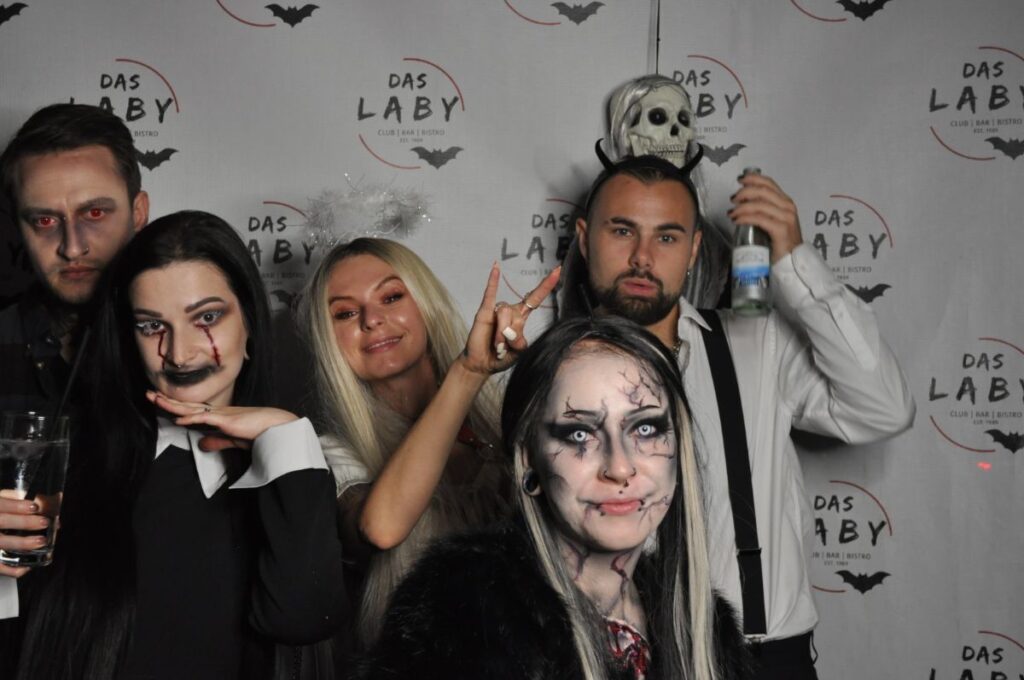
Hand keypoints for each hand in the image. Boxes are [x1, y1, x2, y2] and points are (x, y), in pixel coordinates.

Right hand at [0, 494, 47, 577]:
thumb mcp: (2, 500)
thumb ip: (18, 499)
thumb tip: (47, 503)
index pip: (1, 504)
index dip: (16, 506)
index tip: (35, 507)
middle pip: (2, 521)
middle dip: (24, 522)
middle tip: (44, 522)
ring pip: (1, 543)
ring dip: (22, 543)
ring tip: (42, 541)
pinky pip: (0, 566)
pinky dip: (13, 569)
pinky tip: (27, 566)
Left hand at [146, 391, 297, 451]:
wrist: (278, 428)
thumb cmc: (260, 432)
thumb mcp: (233, 440)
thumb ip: (217, 441)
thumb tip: (201, 444)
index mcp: (220, 415)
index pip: (193, 409)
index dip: (176, 405)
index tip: (161, 402)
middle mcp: (218, 411)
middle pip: (187, 404)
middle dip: (167, 400)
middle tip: (149, 393)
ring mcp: (222, 414)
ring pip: (191, 408)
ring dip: (172, 405)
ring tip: (155, 399)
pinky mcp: (227, 420)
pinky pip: (205, 418)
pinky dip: (190, 418)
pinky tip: (178, 419)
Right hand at [461, 263, 560, 374]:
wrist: (482, 364)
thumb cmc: (501, 357)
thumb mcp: (518, 353)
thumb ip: (520, 342)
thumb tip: (511, 332)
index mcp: (521, 318)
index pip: (535, 298)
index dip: (546, 285)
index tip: (558, 270)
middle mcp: (510, 311)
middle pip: (518, 315)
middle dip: (512, 335)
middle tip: (505, 348)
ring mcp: (496, 310)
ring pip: (504, 313)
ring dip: (501, 334)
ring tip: (497, 346)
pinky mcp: (483, 312)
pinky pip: (490, 294)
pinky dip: (493, 281)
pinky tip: (496, 267)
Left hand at [728, 173, 802, 262]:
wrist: (792, 261)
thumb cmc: (779, 242)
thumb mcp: (772, 220)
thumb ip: (762, 210)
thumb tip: (742, 202)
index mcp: (785, 202)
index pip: (769, 183)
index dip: (753, 178)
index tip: (740, 180)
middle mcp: (787, 207)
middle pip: (762, 191)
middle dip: (744, 192)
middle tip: (733, 200)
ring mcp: (786, 217)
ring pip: (759, 204)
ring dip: (741, 207)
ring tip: (732, 213)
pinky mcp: (781, 229)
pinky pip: (759, 218)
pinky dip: (745, 217)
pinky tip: (737, 220)